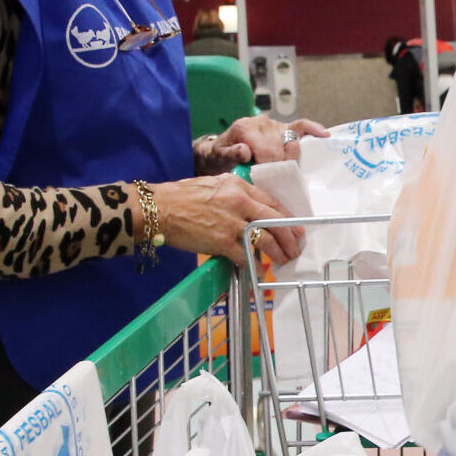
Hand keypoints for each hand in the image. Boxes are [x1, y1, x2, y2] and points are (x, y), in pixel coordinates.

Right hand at [151, 174, 305, 266]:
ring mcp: (232, 223)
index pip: (271, 202)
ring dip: (278, 251)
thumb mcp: (214, 184)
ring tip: (285, 259)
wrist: (159, 208)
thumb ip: (235, 193)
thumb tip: (250, 209)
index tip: (295, 227)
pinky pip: (245, 255)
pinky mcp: (221, 241)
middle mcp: (240, 202)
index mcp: (239, 186)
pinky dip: (254, 264)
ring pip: (266, 239)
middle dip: (290, 236)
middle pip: (275, 221)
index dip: (286, 216)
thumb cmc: (181, 195)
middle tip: (297, 246)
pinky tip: (260, 270)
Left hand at [200, 115, 329, 171]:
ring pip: (291, 139)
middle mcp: (261, 122)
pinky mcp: (284, 127)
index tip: (268, 179)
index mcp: (244, 128)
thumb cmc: (220, 155)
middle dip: (279, 165)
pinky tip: (324, 135)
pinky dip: (313, 129)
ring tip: (290, 168)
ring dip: (292, 156)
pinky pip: (301, 126)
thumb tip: (244, 151)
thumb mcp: (219, 157)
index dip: (269, 167)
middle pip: (279, 147)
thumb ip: (230, 154)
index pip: (265, 149)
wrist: (220, 150)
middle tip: (276, 178)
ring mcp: (274, 124)